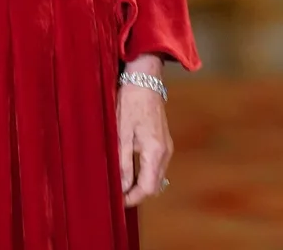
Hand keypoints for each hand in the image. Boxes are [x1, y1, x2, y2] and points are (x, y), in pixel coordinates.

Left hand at [117, 55, 172, 207]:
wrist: (144, 79)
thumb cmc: (130, 102)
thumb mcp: (121, 132)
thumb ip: (122, 162)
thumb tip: (121, 187)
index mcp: (155, 152)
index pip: (147, 188)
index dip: (132, 198)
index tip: (117, 201)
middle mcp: (165, 152)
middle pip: (153, 186)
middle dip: (136, 192)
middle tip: (116, 193)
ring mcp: (166, 147)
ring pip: (155, 176)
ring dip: (140, 182)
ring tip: (120, 180)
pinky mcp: (163, 141)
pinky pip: (155, 165)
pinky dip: (144, 171)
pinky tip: (129, 166)